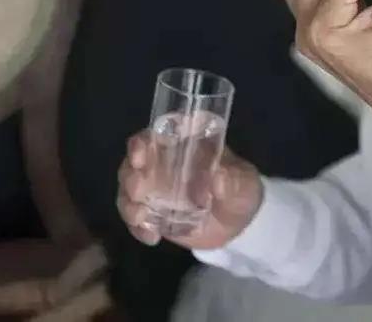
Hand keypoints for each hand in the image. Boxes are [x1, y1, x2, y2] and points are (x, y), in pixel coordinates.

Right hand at [116, 130, 262, 248]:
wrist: (240, 225)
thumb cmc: (240, 190)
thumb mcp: (242, 184)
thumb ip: (232, 180)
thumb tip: (219, 178)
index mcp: (185, 146)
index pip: (158, 135)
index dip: (144, 141)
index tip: (141, 153)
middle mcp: (164, 164)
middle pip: (134, 162)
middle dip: (131, 174)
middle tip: (140, 190)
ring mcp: (155, 190)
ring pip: (128, 190)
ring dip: (128, 202)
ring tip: (141, 217)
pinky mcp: (153, 214)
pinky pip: (135, 218)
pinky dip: (137, 228)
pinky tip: (152, 237)